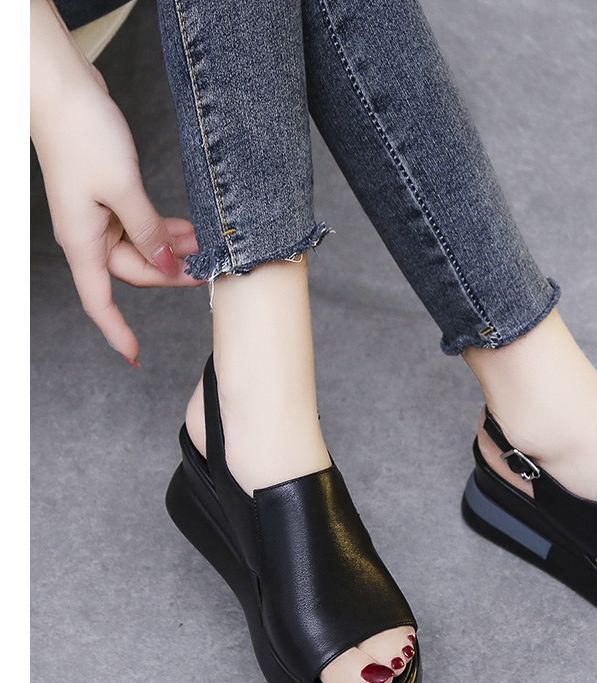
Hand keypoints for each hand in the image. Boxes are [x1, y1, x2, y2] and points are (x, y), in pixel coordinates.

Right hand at [31, 1, 200, 364]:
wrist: (63, 88)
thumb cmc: (82, 135)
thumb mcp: (124, 190)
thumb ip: (148, 232)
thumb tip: (165, 267)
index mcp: (83, 241)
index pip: (99, 301)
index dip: (117, 331)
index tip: (135, 356)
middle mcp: (89, 233)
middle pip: (134, 272)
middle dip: (170, 274)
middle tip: (208, 270)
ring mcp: (99, 214)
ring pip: (142, 248)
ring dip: (173, 249)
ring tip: (206, 243)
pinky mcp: (110, 195)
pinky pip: (142, 224)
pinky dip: (165, 228)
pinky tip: (189, 228)